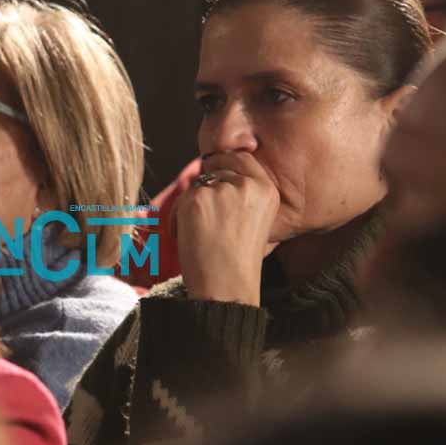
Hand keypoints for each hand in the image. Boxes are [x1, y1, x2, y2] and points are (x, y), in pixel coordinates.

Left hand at [175, 151, 279, 306]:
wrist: (227, 286)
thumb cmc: (238, 260)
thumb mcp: (255, 218)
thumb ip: (242, 192)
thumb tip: (214, 170)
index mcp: (266, 189)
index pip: (242, 158)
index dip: (225, 163)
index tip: (215, 175)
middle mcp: (247, 185)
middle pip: (216, 168)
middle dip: (207, 186)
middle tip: (207, 216)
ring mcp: (221, 190)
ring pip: (197, 183)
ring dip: (193, 203)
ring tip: (202, 232)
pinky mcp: (197, 199)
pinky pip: (181, 198)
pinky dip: (179, 216)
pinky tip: (190, 236)